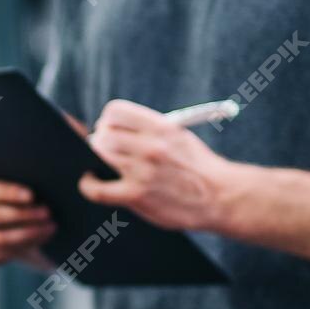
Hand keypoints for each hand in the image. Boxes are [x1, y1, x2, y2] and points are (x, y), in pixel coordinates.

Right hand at [0, 175, 56, 266]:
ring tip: (50, 226)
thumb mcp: (5, 181)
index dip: (5, 192)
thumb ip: (11, 177)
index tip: (31, 195)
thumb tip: (35, 182)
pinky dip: (24, 246)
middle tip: (46, 212)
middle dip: (21, 214)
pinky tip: (42, 237)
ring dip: (28, 232)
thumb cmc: (6, 191)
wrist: (3, 217)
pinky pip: (1, 254)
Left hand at [77, 99, 229, 231]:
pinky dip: (88, 185)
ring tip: (99, 166)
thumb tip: (113, 129)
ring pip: (99, 155)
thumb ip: (150, 130)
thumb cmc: (198, 167)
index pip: (115, 111)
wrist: (221, 197)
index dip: (107, 121)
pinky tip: (91, 183)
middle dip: (100, 141)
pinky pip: (97, 189)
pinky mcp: (137, 196)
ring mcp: (143, 171)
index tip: (109, 129)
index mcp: (162, 127)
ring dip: (95, 160)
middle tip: (104, 150)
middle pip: (103, 134)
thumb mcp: (179, 136)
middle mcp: (151, 146)